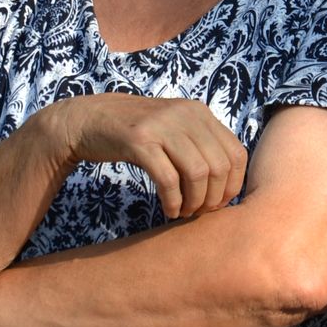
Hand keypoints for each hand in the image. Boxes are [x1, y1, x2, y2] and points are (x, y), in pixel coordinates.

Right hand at [44, 94, 247, 218]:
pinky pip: (168, 179)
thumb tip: (228, 187)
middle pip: (219, 167)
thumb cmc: (137, 134)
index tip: (218, 204)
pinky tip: (168, 210)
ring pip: (197, 173)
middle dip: (213, 198)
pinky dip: (173, 201)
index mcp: (199, 112)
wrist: (90, 120)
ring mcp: (162, 125)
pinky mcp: (139, 140)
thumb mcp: (175, 129)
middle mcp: (185, 114)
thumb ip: (201, 147)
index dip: (233, 185)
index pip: (236, 153)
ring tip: (183, 213)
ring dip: (194, 202)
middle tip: (198, 213)